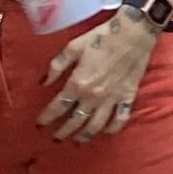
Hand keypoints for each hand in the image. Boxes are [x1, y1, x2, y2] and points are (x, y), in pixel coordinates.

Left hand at [38, 11, 158, 142]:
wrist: (133, 33)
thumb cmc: (102, 37)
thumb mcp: (73, 47)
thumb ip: (57, 66)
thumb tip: (44, 82)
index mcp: (78, 83)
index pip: (57, 107)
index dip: (47, 117)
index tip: (40, 124)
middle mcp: (93, 96)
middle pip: (75, 120)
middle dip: (63, 131)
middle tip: (55, 138)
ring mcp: (112, 98)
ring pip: (96, 124)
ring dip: (85, 135)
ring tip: (77, 140)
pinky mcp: (127, 97)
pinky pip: (120, 118)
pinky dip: (112, 128)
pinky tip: (106, 132)